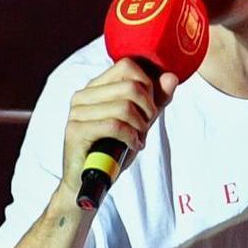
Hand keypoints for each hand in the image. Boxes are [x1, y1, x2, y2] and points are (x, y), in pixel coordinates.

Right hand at [59, 59, 178, 200]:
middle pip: (131, 86)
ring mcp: (77, 112)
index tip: (149, 108)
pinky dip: (131, 137)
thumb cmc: (113, 150)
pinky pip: (115, 125)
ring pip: (125, 106)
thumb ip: (156, 100)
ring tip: (138, 138)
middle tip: (146, 127)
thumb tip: (172, 77)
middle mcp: (83, 95)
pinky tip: (132, 145)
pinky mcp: (75, 131)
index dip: (148, 85)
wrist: (88, 182)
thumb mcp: (140, 122)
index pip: (128, 65)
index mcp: (95, 87)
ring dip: (140, 126)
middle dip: (148, 109)